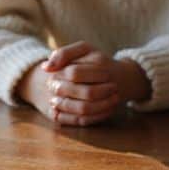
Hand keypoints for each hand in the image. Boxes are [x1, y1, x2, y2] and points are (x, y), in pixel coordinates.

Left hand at [18, 41, 148, 126]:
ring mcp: (110, 99)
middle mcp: (108, 81)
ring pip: (86, 109)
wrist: (123, 78)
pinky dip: (72, 118)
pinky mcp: (106, 112)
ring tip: (53, 102)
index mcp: (100, 63)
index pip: (75, 73)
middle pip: (85, 92)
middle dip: (63, 92)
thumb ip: (64, 53)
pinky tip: (60, 112)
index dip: (59, 76)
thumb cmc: (97, 61)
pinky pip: (88, 120)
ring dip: (66, 107)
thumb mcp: (83, 49)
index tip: (51, 77)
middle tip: (51, 89)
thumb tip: (45, 67)